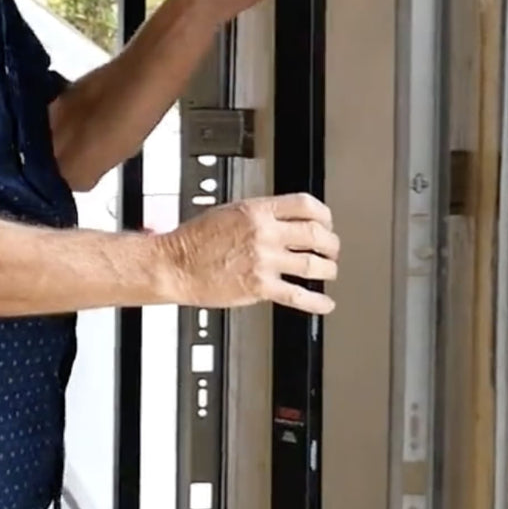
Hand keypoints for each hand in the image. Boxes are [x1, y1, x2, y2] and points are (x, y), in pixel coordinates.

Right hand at [158, 192, 338, 314]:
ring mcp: (264, 261)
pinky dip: (317, 302)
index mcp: (256, 211)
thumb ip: (259, 215)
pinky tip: (325, 304)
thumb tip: (283, 220)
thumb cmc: (194, 240)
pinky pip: (298, 296)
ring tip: (329, 272)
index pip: (305, 204)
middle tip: (332, 249)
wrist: (175, 265)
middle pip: (315, 234)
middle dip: (330, 243)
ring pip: (313, 265)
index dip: (323, 214)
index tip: (326, 222)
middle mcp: (264, 233)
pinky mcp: (260, 287)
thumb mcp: (229, 212)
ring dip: (328, 270)